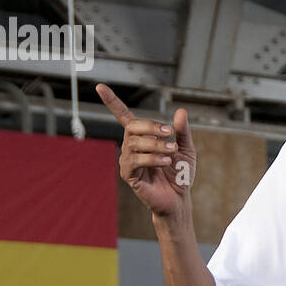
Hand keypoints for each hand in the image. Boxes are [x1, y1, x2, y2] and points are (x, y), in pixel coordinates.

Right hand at [96, 83, 195, 218]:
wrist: (179, 198)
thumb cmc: (180, 173)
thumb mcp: (186, 149)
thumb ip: (182, 131)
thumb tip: (180, 111)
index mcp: (143, 137)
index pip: (123, 116)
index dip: (112, 101)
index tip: (99, 86)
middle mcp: (131, 146)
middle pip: (132, 126)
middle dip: (151, 127)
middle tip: (169, 133)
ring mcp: (128, 160)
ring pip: (135, 143)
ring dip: (156, 145)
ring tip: (171, 153)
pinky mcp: (128, 174)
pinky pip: (135, 161)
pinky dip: (152, 159)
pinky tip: (165, 162)